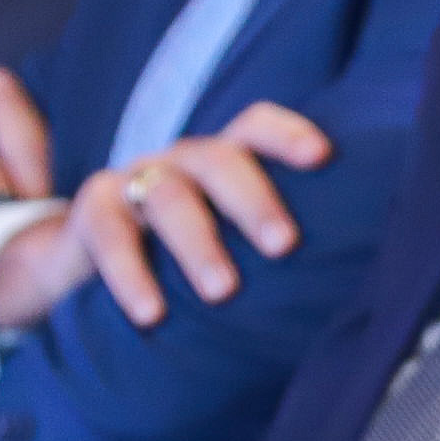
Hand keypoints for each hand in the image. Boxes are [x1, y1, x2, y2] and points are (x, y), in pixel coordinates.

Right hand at [0, 103, 336, 331]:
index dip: (286, 134)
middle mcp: (180, 162)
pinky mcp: (93, 213)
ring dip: (199, 244)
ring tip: (223, 293)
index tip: (323, 157)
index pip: (254, 127)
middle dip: (254, 200)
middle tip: (285, 246)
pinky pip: (111, 237)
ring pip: (169, 198)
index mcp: (220, 162)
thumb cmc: (181, 260)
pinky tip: (152, 314)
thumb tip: (353, 294)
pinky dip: (131, 275)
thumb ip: (268, 249)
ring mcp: (133, 181)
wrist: (86, 268)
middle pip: (218, 161)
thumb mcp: (226, 244)